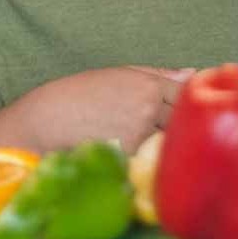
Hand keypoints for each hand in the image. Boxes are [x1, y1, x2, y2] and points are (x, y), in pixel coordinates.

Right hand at [14, 66, 192, 154]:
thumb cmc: (78, 95)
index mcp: (147, 85)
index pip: (187, 98)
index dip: (184, 106)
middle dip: (179, 128)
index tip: (176, 112)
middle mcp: (148, 108)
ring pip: (170, 145)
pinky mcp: (130, 161)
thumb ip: (157, 74)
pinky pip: (152, 164)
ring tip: (142, 146)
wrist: (44, 123)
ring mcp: (141, 136)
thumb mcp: (115, 74)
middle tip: (158, 131)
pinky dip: (149, 165)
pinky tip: (134, 161)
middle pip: (183, 123)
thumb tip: (193, 73)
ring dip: (165, 148)